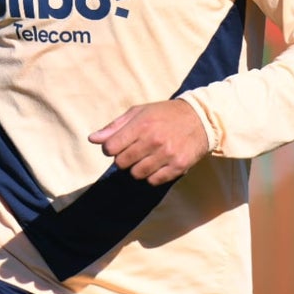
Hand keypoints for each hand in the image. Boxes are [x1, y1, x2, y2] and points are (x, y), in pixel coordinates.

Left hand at [88, 99, 208, 185]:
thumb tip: (92, 139)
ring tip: (147, 157)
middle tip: (135, 151)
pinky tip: (158, 163)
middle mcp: (153, 140)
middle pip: (121, 163)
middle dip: (124, 159)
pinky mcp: (178, 166)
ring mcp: (166, 154)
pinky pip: (154, 181)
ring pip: (136, 174)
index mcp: (141, 124)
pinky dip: (152, 176)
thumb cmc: (164, 114)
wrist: (200, 119)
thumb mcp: (139, 112)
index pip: (110, 148)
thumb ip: (115, 127)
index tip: (119, 145)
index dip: (110, 149)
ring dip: (138, 168)